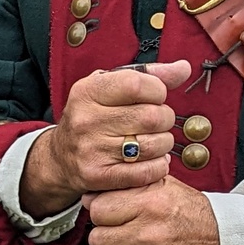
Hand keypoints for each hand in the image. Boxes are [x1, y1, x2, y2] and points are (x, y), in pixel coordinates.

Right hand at [22, 61, 192, 217]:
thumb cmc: (92, 117)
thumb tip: (183, 68)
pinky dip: (158, 167)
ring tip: (155, 141)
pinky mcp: (98, 176)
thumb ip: (148, 76)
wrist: (60, 157)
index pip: (137, 84)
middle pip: (151, 117)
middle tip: (158, 122)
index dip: (157, 91)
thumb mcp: (110, 88)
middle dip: (165, 119)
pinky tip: (153, 160)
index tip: (155, 97)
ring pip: (153, 145)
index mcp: (87, 92)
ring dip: (164, 144)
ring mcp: (91, 150)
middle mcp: (86, 120)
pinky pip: (145, 172)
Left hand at [88, 173, 221, 244]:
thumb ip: (129, 187)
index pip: (98, 210)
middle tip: (123, 238)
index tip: (112, 217)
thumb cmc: (194, 216)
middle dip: (107, 239)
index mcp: (151, 203)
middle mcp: (150, 233)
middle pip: (97, 239)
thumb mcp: (166, 188)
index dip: (103, 214)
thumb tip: (90, 195)